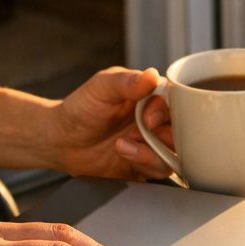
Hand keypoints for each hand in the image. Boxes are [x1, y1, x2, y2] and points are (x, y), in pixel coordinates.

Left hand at [50, 67, 174, 179]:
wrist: (61, 140)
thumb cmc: (80, 108)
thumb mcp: (101, 87)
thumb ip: (126, 82)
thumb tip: (151, 75)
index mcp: (151, 96)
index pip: (178, 102)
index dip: (168, 112)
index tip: (149, 119)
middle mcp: (157, 120)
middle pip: (183, 130)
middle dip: (164, 136)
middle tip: (140, 133)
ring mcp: (152, 143)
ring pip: (175, 152)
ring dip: (151, 153)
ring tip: (123, 146)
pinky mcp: (145, 164)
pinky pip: (161, 169)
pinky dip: (145, 165)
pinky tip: (124, 156)